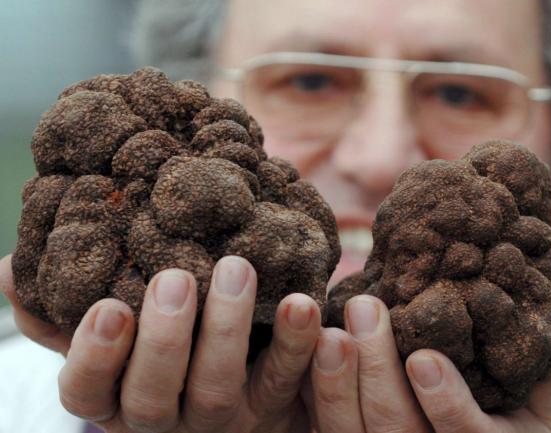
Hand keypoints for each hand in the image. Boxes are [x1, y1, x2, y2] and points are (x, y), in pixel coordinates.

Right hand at [1, 254, 320, 432]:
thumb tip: (10, 268)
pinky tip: (303, 301)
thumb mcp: (109, 335)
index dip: (93, 356)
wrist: (233, 386)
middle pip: (153, 395)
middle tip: (175, 278)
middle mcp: (162, 417)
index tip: (110, 309)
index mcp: (116, 396)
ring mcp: (218, 417)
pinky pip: (284, 381)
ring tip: (235, 268)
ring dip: (226, 329)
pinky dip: (295, 343)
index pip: (88, 393)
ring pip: (217, 388)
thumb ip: (64, 309)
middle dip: (164, 338)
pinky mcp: (270, 406)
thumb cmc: (157, 348)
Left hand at [307, 294, 550, 432]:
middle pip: (392, 432)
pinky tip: (302, 345)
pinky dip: (309, 389)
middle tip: (364, 306)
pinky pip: (321, 425)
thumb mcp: (535, 405)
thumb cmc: (503, 424)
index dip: (445, 404)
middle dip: (374, 370)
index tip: (422, 356)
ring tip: (327, 324)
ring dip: (331, 381)